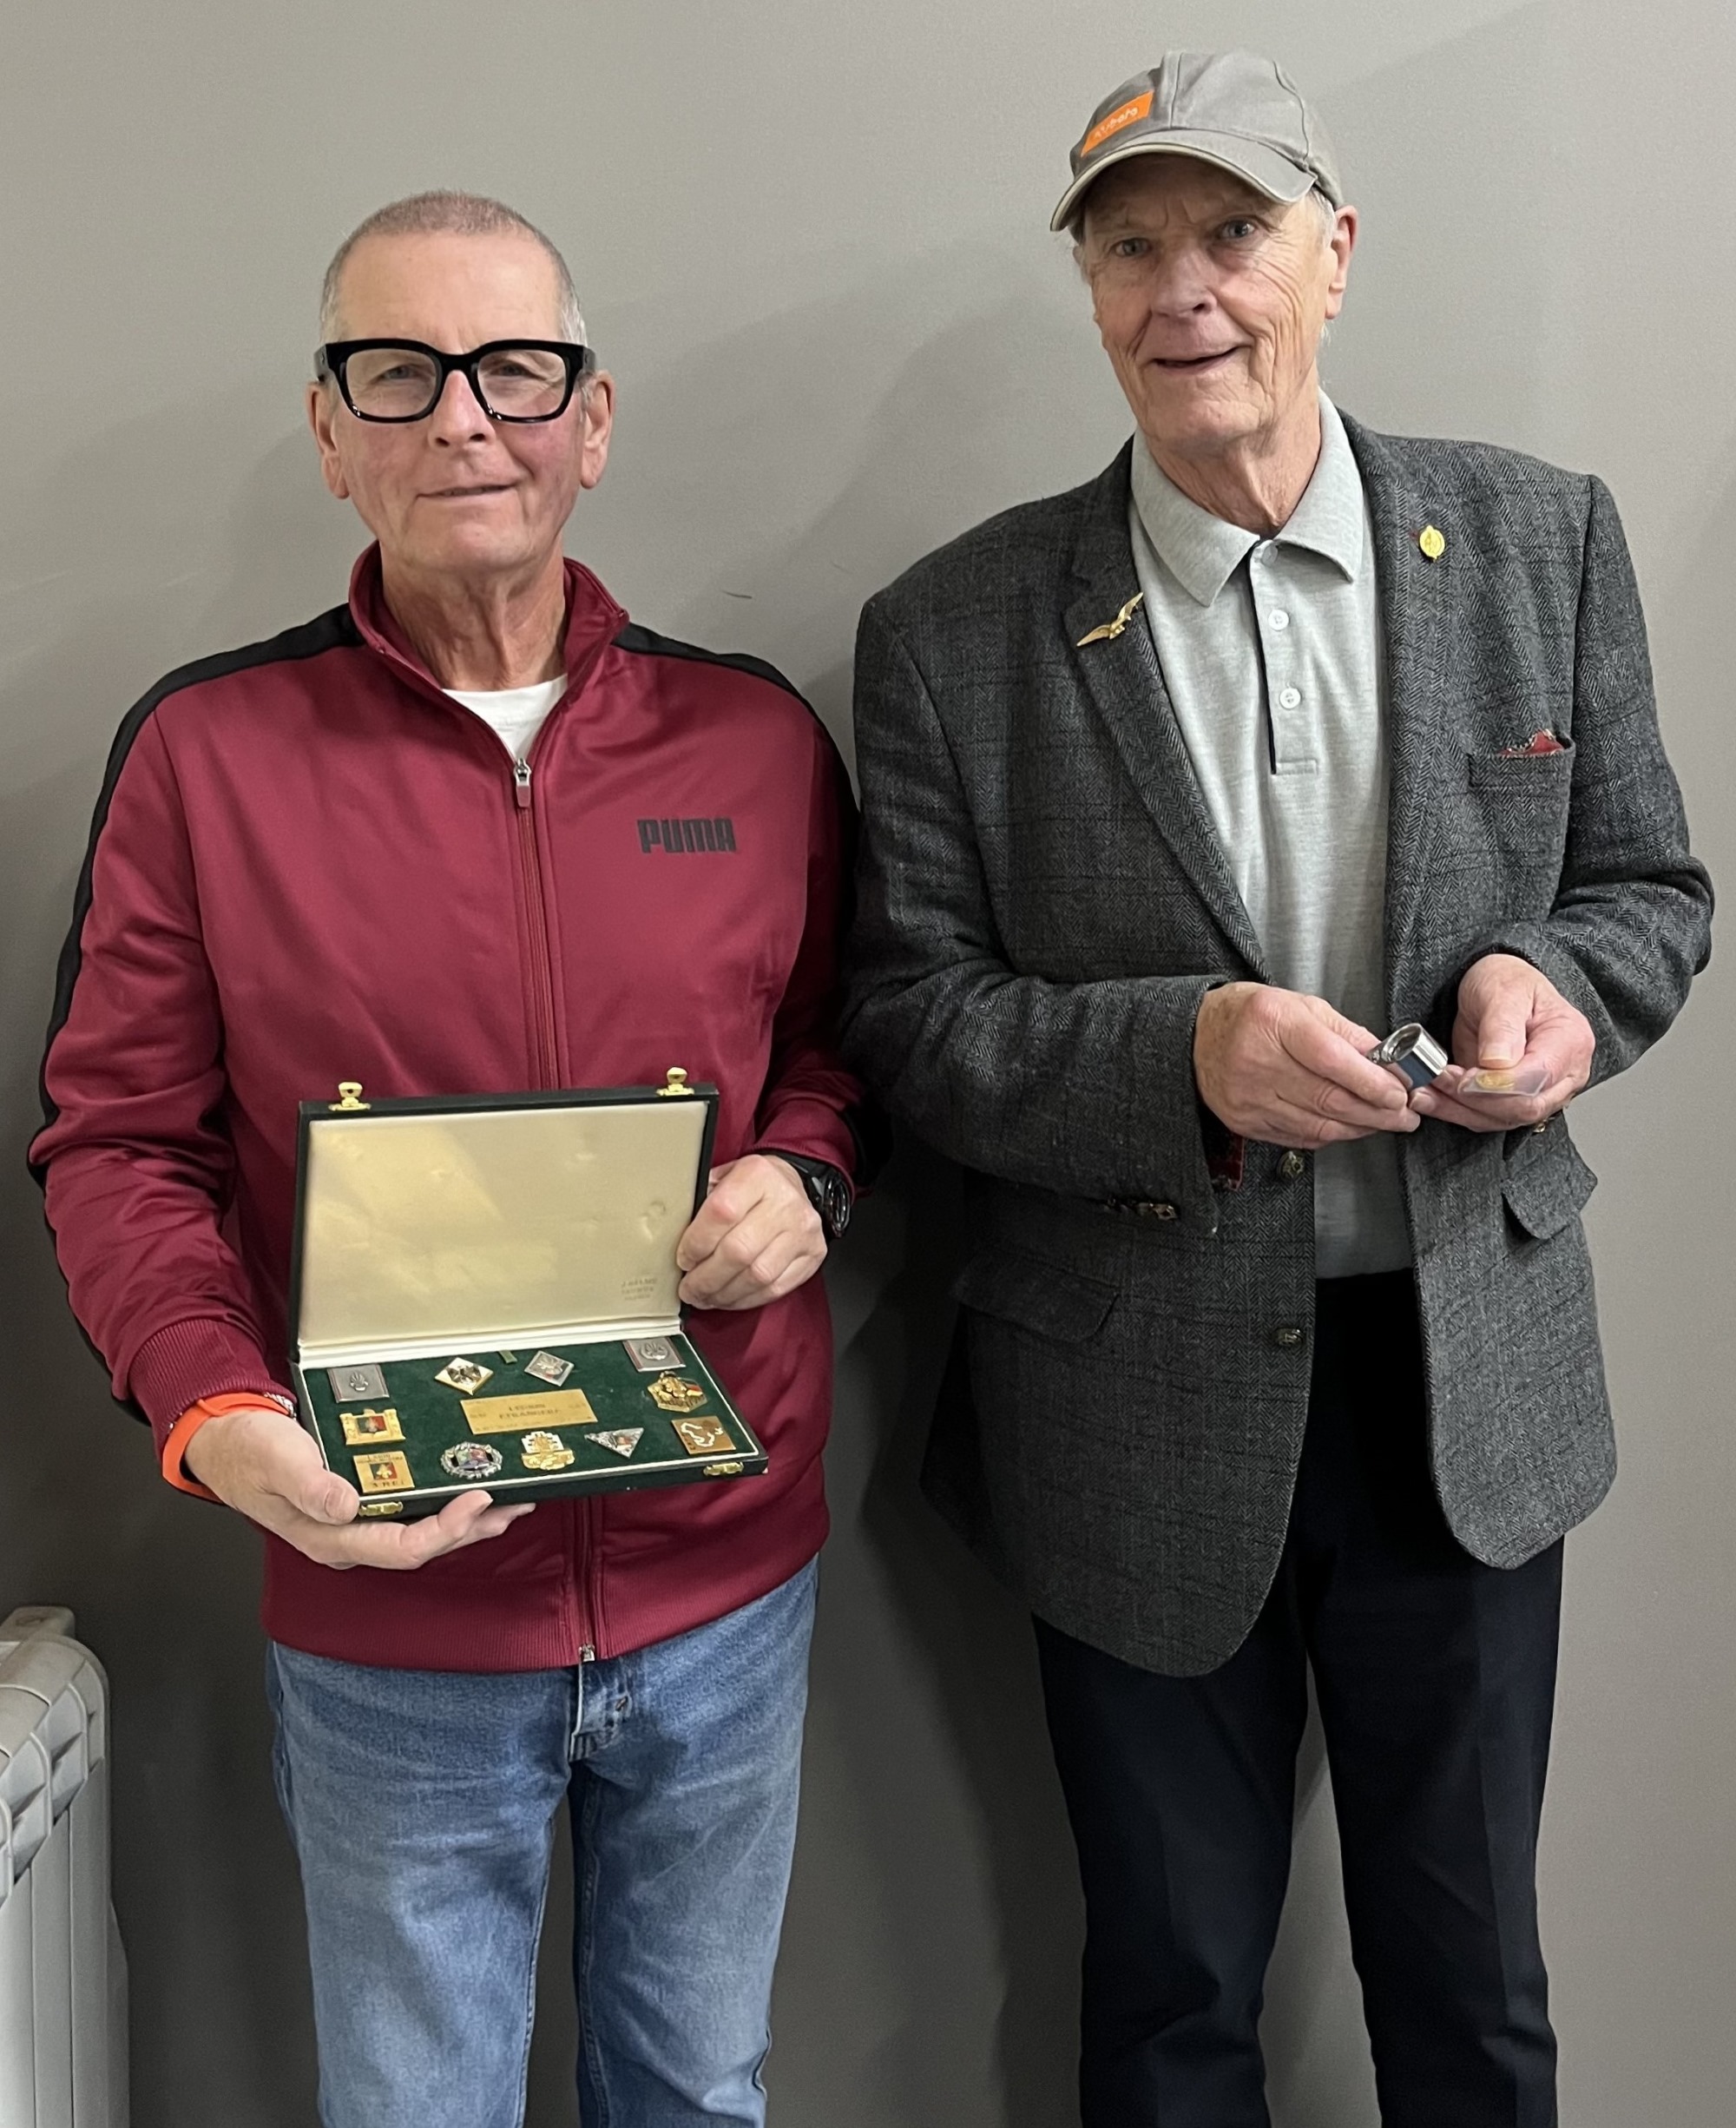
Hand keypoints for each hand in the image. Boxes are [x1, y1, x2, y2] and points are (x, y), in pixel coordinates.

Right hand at [182, 1402, 532, 1569]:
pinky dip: (444, 1505)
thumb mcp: (276, 1460)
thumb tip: (345, 1504)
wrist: (225, 1443)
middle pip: (422, 1546)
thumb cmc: (248, 1451)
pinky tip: (467, 1492)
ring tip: (509, 1503)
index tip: (477, 1500)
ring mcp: (355, 1523)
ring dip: (466, 1521)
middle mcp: (348, 1537)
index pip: (401, 1547)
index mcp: (330, 1536)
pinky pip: (411, 1512)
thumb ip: (308, 1484)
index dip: (444, 1530)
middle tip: (515, 1503)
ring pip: (421, 1532)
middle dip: (471, 1528)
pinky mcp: (360, 1503)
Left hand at [675, 1154, 825, 1309]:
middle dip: (706, 1278)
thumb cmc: (754, 1185)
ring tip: (705, 1296)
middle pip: (739, 1251)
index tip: (683, 1259)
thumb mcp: (725, 1177)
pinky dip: (746, 1299)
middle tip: (689, 1288)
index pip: (721, 1212)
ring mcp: (802, 1230)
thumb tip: (670, 1235)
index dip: (696, 1243)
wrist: (794, 1185)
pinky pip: (775, 1288)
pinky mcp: (813, 1254)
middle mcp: (785, 1201)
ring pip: (757, 1275)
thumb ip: (702, 1201)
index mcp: (757, 1174)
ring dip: (724, 1293)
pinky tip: (729, 1297)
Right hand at [1194, 982, 1420, 1147]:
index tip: (1400, 1090)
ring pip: (1318, 1123)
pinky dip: (1332, 1133)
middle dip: (1377, 1110)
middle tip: (1405, 1113)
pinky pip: (1300, 1136)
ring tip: (1386, 1121)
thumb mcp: (1300, 1005)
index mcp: (1272, 1023)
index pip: (1331, 1060)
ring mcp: (1248, 1097)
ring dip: (1360, 1126)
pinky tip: (1350, 1126)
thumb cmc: (1251, 1016)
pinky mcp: (1245, 1122)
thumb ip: (1345, 1033)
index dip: (1371, 1081)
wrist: (1196, 1036)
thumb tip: (1387, 1062)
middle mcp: (1256, 1062)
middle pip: (1329, 1098)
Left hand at [1410, 953, 1592, 1132]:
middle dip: (1473, 1099)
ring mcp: (1543, 1091)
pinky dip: (1455, 1112)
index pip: (1536, 1079)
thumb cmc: (1506, 981)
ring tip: (1422, 1092)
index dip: (1495, 1086)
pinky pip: (1487, 1118)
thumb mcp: (1502, 990)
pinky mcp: (1515, 1101)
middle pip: (1523, 1107)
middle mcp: (1565, 1073)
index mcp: (1569, 1041)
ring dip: (1457, 1110)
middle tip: (1436, 1078)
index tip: (1461, 1077)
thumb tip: (1497, 1063)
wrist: (1496, 987)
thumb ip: (1501, 1026)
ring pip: (1502, 1118)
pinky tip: (1431, 1098)